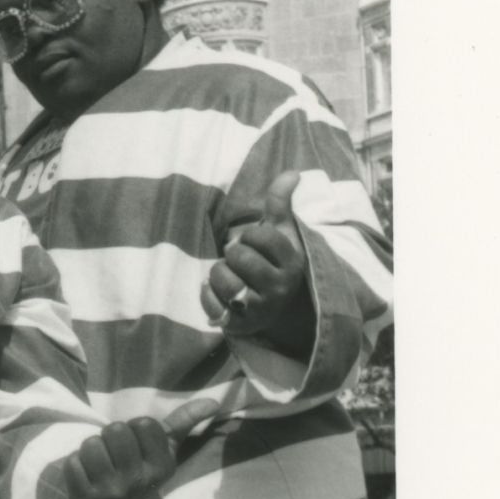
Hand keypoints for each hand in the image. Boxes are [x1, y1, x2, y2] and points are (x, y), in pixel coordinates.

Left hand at [66, 398, 219, 498]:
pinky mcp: (84, 497)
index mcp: (161, 467)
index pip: (144, 424)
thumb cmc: (141, 469)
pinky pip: (72, 462)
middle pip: (115, 430)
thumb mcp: (164, 449)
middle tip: (115, 452)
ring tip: (99, 462)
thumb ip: (184, 422)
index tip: (136, 443)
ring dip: (91, 447)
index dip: (135, 427)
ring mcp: (110, 491)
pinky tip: (85, 474)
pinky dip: (74, 463)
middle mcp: (138, 481)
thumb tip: (213, 401)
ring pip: (91, 444)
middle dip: (111, 435)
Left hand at [202, 169, 313, 351]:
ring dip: (217, 272)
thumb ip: (281, 204)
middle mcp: (279, 288)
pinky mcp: (239, 325)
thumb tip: (292, 172)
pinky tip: (217, 292)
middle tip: (239, 261)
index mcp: (292, 262)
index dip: (250, 235)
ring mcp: (260, 309)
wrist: (273, 308)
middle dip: (232, 254)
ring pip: (223, 278)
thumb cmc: (272, 263)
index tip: (254, 243)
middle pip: (239, 257)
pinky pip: (210, 303)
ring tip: (228, 276)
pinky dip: (207, 293)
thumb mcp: (281, 234)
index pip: (262, 236)